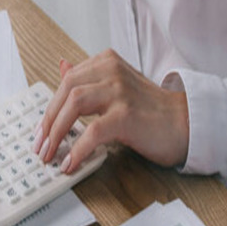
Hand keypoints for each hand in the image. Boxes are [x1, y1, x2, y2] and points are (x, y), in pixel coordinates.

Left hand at [34, 50, 188, 173]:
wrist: (186, 123)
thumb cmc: (151, 109)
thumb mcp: (117, 85)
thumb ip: (90, 78)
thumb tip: (62, 65)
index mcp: (106, 62)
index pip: (67, 80)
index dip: (51, 106)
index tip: (42, 130)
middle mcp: (111, 70)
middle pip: (66, 90)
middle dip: (49, 120)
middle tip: (40, 145)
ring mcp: (119, 91)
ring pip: (74, 104)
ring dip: (57, 132)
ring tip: (51, 154)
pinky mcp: (127, 115)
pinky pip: (92, 131)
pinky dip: (77, 149)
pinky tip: (70, 163)